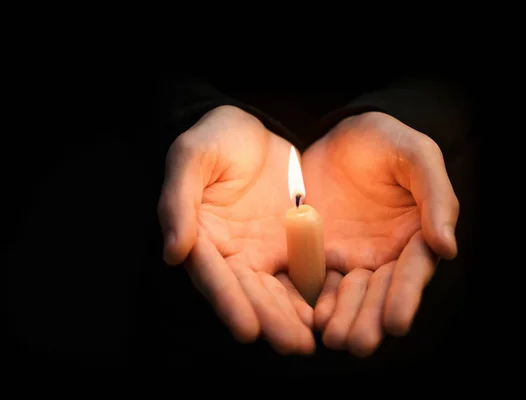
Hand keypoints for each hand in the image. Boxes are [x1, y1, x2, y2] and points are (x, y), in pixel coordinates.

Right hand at [158, 105, 314, 354]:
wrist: (251, 126)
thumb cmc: (214, 138)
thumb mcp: (192, 158)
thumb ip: (179, 202)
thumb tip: (173, 253)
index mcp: (202, 237)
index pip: (213, 276)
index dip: (228, 303)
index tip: (246, 330)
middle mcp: (232, 253)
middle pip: (250, 292)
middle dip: (271, 320)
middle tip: (294, 345)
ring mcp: (263, 250)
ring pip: (279, 289)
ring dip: (295, 316)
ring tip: (314, 339)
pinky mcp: (293, 243)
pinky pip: (306, 269)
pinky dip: (317, 290)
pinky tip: (334, 308)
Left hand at [302, 111, 458, 356]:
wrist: (342, 132)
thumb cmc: (388, 140)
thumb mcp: (417, 155)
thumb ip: (436, 197)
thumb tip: (448, 248)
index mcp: (415, 235)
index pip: (412, 272)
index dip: (405, 297)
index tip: (397, 322)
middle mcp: (385, 253)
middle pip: (379, 292)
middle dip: (369, 319)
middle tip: (357, 343)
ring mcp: (351, 254)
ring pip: (347, 293)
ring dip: (341, 317)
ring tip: (332, 337)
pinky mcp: (319, 250)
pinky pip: (315, 277)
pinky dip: (312, 297)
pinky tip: (308, 314)